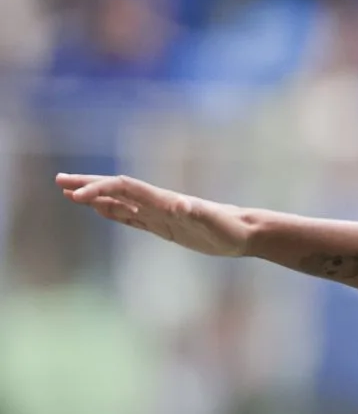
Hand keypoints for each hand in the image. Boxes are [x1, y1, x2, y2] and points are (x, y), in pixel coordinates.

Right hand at [56, 173, 249, 256]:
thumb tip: (178, 206)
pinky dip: (113, 212)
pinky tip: (101, 209)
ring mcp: (158, 214)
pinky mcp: (163, 226)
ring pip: (119, 202)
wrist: (242, 232)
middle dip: (88, 185)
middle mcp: (157, 203)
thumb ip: (196, 213)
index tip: (76, 195)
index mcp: (163, 200)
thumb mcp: (213, 222)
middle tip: (59, 181)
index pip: (124, 189)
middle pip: (116, 190)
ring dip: (95, 197)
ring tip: (70, 193)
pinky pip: (131, 218)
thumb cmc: (229, 227)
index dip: (100, 189)